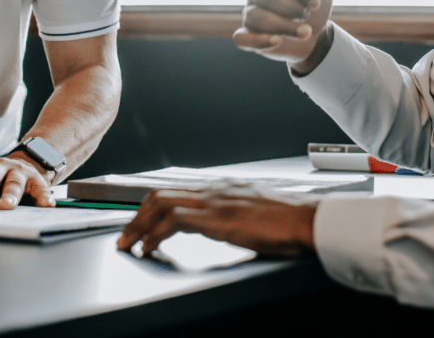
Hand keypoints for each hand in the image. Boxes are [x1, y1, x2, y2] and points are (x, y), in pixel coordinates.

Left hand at [116, 183, 318, 256]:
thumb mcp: (256, 213)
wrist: (308, 219)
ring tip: (129, 242)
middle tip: (125, 235)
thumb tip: (227, 225)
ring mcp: (214, 201)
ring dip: (139, 224)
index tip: (140, 222)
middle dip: (137, 215)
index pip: (176, 190)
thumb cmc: (291, 221)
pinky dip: (155, 234)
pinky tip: (149, 247)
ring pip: (161, 203)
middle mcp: (214, 188)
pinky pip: (174, 221)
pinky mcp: (217, 217)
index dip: (152, 206)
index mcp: (223, 187)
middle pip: (161, 193)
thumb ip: (236, 215)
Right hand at [232, 0, 334, 67]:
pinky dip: (257, 40)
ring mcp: (249, 14)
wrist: (313, 35)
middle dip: (292, 9)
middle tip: (308, 17)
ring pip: (257, 18)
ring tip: (305, 33)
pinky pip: (242, 38)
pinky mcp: (247, 36)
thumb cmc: (313, 4)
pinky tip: (276, 41)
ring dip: (283, 26)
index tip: (316, 4)